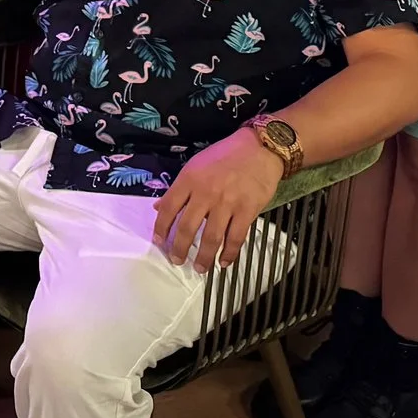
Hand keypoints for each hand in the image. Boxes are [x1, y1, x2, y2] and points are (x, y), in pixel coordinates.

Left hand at [152, 128, 283, 271]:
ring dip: (203, 256)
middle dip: (179, 248)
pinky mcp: (247, 210)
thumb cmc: (225, 155)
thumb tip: (159, 207)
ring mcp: (227, 203)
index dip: (161, 228)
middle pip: (187, 227)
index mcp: (189, 179)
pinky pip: (236, 237)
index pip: (169, 208)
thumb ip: (179, 188)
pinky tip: (223, 262)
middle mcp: (206, 192)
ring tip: (199, 268)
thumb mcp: (195, 165)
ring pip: (211, 237)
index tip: (158, 241)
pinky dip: (228, 253)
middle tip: (176, 260)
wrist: (259, 148)